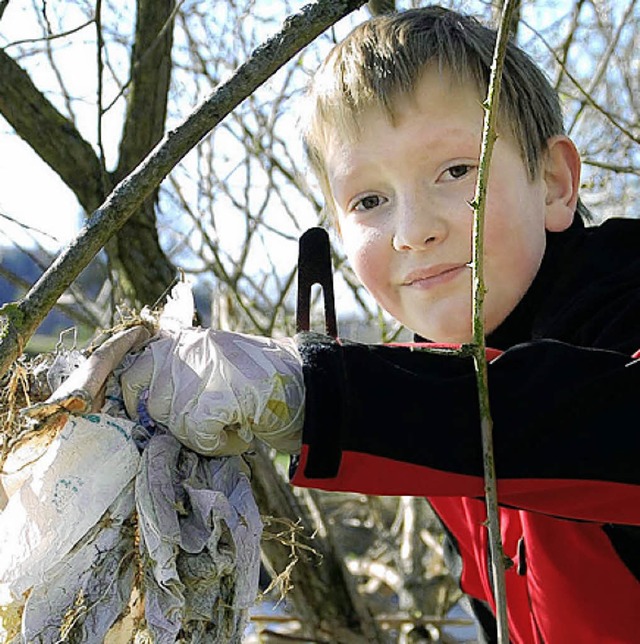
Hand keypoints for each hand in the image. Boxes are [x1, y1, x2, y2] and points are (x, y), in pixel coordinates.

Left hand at [119, 328, 304, 455]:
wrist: (306, 382)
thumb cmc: (259, 379)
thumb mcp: (214, 362)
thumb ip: (180, 372)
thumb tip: (142, 404)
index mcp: (184, 340)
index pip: (133, 371)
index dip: (132, 399)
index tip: (144, 416)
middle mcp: (188, 350)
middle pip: (151, 402)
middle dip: (174, 423)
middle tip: (204, 424)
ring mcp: (202, 370)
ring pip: (174, 422)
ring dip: (200, 436)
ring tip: (230, 427)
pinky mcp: (218, 396)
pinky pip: (198, 435)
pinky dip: (218, 444)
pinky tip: (239, 435)